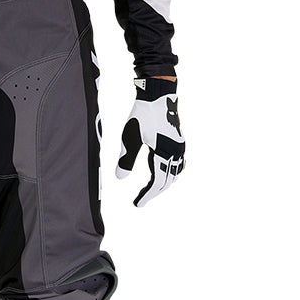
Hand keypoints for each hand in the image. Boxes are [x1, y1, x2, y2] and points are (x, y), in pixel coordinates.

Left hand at [115, 77, 184, 207]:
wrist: (158, 94)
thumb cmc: (142, 115)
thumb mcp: (130, 138)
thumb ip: (126, 159)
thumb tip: (120, 178)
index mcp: (163, 153)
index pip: (157, 182)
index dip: (147, 195)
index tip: (137, 204)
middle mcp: (175, 152)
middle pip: (167, 180)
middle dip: (153, 192)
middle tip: (140, 200)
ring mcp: (179, 146)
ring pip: (174, 173)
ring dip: (163, 183)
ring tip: (150, 189)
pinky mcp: (179, 141)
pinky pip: (178, 163)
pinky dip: (170, 172)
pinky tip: (162, 171)